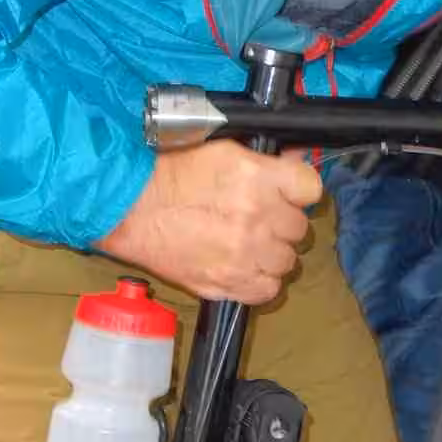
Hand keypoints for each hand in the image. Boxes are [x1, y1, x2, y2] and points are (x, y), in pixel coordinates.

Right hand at [98, 142, 323, 304]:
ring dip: (271, 253)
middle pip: (299, 228)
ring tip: (247, 244)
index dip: (299, 191)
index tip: (288, 194)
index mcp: (257, 178)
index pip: (311, 189)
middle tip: (258, 218)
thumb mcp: (222, 151)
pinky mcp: (227, 283)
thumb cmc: (170, 174)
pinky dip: (260, 282)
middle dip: (281, 223)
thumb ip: (266, 161)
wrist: (130, 208)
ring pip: (286, 262)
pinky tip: (244, 267)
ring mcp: (244, 255)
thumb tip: (295, 160)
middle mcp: (256, 218)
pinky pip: (267, 290)